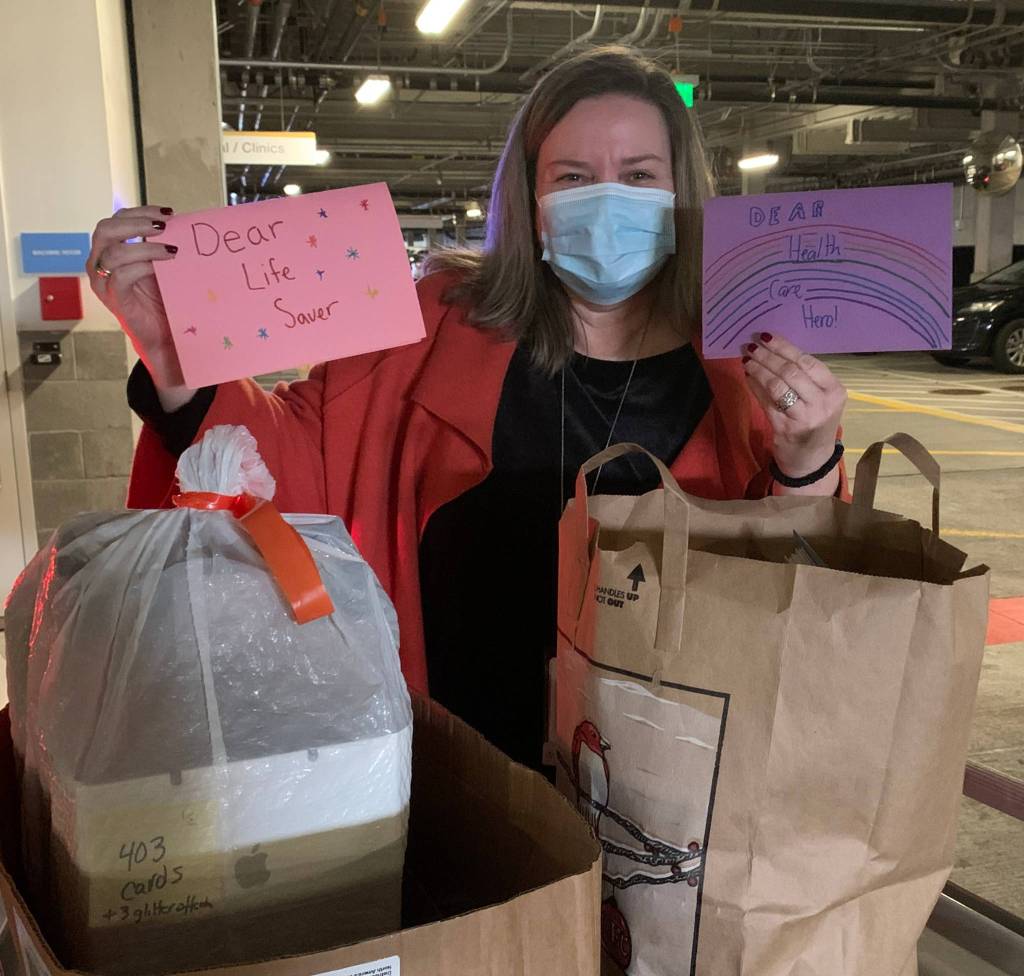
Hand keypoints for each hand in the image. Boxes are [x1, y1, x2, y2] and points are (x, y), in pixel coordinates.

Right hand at [88, 206, 185, 391]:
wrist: (166, 335)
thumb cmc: (164, 299)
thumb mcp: (163, 266)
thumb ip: (163, 245)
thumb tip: (182, 222)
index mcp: (110, 251)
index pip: (116, 220)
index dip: (140, 211)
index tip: (169, 213)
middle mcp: (100, 264)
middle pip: (106, 229)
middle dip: (136, 222)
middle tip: (163, 226)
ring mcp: (103, 282)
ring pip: (113, 251)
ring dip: (145, 245)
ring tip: (172, 250)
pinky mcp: (114, 299)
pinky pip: (121, 276)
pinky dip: (142, 266)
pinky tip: (162, 265)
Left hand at [741, 332, 847, 477]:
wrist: (812, 460)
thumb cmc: (815, 423)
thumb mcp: (819, 399)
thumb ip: (805, 378)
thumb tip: (773, 349)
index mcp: (835, 390)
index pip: (808, 361)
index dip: (784, 347)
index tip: (766, 336)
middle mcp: (823, 403)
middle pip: (791, 371)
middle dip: (768, 356)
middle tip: (750, 346)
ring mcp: (805, 417)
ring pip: (778, 385)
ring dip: (759, 370)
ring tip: (747, 360)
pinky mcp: (786, 429)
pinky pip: (767, 402)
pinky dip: (755, 387)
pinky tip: (748, 377)